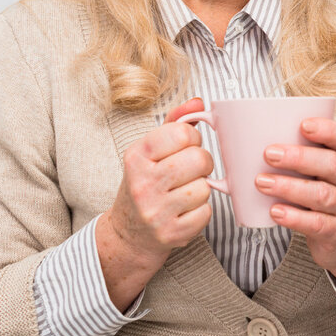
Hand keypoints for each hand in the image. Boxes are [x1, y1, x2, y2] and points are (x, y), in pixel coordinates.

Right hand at [104, 97, 214, 267]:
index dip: (193, 138)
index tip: (185, 147)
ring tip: (185, 191)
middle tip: (192, 170)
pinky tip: (185, 210)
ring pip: (205, 187)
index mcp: (137, 156)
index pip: (183, 133)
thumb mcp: (151, 151)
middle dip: (203, 163)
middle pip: (199, 159)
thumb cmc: (146, 183)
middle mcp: (143, 183)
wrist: (129, 233)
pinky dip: (201, 211)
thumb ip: (175, 123)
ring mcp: (155, 211)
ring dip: (202, 188)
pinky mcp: (171, 233)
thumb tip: (198, 102)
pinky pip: (206, 213)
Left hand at [254, 118, 335, 302]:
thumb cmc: (321, 196)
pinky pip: (317, 223)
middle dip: (300, 157)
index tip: (303, 125)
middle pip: (333, 165)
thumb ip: (289, 162)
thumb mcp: (318, 175)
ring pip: (322, 194)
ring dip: (290, 187)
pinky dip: (295, 217)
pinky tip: (275, 211)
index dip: (327, 130)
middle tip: (269, 154)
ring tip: (262, 183)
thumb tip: (232, 162)